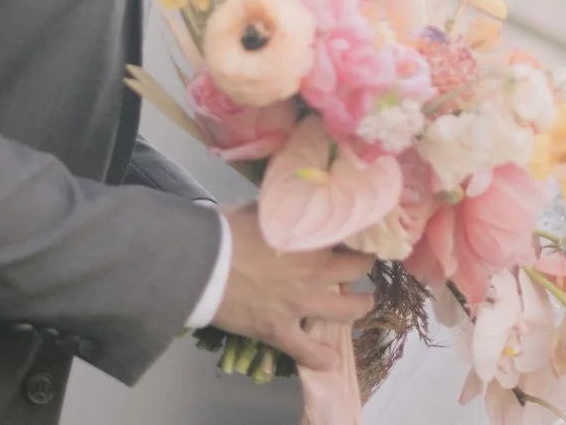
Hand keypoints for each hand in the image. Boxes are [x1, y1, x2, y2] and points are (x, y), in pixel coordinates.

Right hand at [208, 203, 370, 372]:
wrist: (202, 265)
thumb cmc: (227, 231)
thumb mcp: (261, 209)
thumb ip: (283, 211)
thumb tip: (290, 203)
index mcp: (311, 239)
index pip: (349, 234)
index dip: (355, 234)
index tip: (356, 234)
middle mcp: (315, 272)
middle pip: (356, 270)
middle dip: (361, 267)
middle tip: (360, 266)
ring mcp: (300, 304)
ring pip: (345, 311)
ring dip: (358, 307)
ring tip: (362, 305)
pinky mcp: (280, 330)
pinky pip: (307, 351)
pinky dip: (321, 358)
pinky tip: (331, 362)